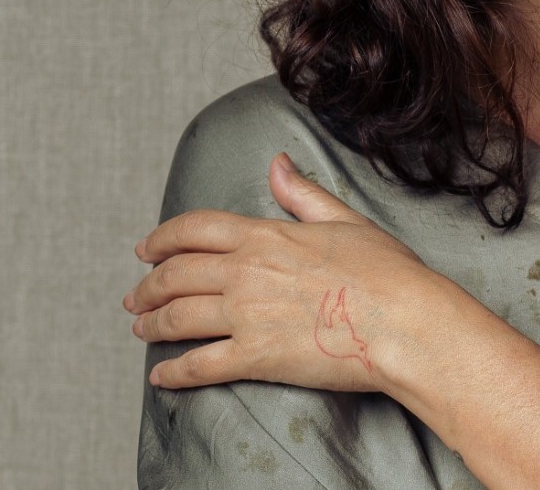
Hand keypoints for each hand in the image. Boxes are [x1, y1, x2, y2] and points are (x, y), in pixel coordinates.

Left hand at [124, 153, 439, 391]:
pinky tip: (161, 376)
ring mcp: (247, 316)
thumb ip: (302, 194)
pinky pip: (198, 365)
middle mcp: (247, 273)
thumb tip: (276, 163)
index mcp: (267, 236)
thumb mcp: (345, 220)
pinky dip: (172, 372)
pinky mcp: (255, 358)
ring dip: (152, 324)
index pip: (195, 230)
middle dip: (148, 286)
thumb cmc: (386, 272)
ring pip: (178, 317)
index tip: (144, 249)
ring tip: (143, 330)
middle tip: (136, 297)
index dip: (162, 238)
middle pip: (176, 275)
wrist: (403, 320)